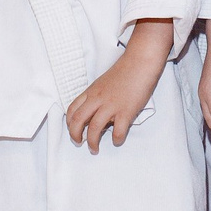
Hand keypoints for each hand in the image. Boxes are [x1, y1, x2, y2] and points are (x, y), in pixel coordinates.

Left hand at [67, 22, 172, 152]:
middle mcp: (98, 99)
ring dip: (92, 142)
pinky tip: (117, 140)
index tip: (73, 130)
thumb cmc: (125, 70)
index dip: (69, 123)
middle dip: (74, 135)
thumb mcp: (104, 82)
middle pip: (77, 120)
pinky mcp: (126, 111)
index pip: (72, 109)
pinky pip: (118, 131)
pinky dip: (116, 139)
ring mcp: (111, 106)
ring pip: (94, 129)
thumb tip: (98, 113)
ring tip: (94, 149)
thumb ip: (98, 96)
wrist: (140, 62)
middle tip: (79, 143)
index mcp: (91, 92)